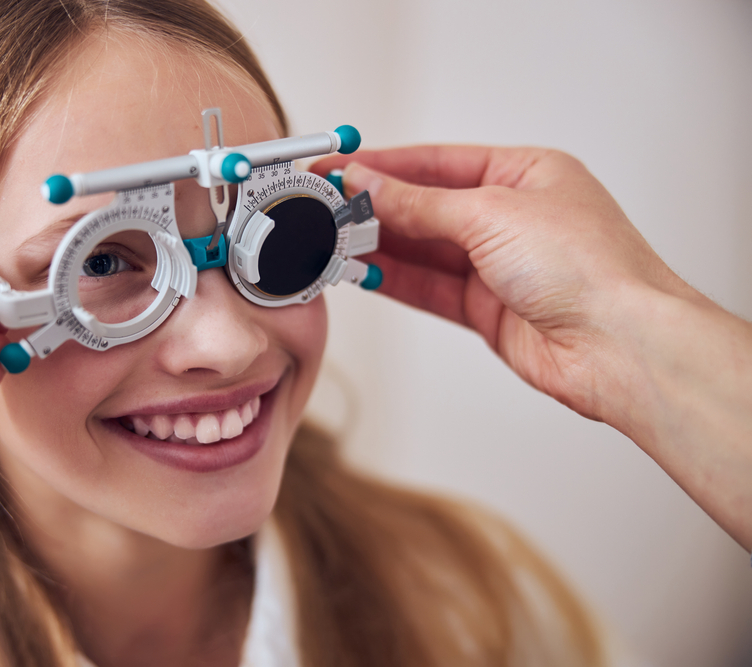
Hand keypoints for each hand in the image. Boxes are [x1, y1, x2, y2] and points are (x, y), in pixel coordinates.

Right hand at [312, 146, 751, 548]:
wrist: (620, 346)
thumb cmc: (588, 267)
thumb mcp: (491, 214)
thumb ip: (420, 204)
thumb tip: (368, 184)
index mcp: (525, 173)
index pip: (437, 163)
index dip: (383, 165)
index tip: (337, 168)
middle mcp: (511, 217)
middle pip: (426, 206)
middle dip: (374, 208)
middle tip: (323, 208)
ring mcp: (498, 265)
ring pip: (423, 250)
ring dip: (377, 246)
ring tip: (330, 241)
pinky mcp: (488, 309)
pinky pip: (429, 288)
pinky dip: (394, 280)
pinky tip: (360, 271)